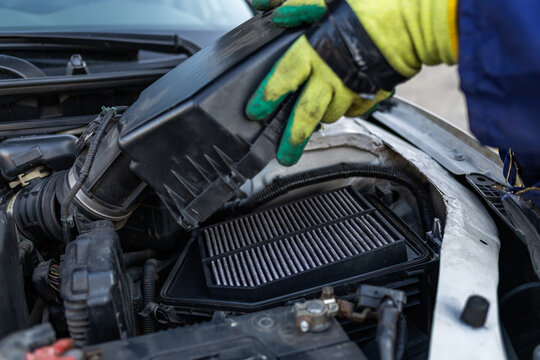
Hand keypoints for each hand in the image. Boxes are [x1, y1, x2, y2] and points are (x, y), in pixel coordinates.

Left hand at [246, 0, 457, 165]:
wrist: (417, 17)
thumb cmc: (372, 4)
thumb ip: (292, 2)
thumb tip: (262, 1)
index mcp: (315, 51)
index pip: (284, 78)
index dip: (268, 96)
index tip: (255, 112)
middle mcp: (332, 75)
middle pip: (307, 114)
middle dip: (293, 137)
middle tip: (284, 155)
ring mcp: (354, 88)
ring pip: (332, 114)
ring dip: (323, 117)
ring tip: (316, 119)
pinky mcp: (374, 93)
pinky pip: (356, 109)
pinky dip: (349, 107)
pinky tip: (347, 100)